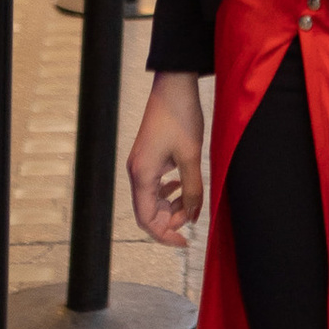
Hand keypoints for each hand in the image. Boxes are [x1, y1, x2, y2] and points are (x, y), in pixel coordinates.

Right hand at [127, 72, 203, 245]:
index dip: (164, 235)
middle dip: (168, 220)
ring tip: (191, 200)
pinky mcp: (148, 156)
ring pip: (152, 198)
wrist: (174, 86)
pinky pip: (155, 184)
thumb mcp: (191, 157)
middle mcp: (136, 171)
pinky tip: (183, 184)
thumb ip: (192, 190)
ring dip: (170, 205)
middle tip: (192, 219)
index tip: (184, 242)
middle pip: (147, 211)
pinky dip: (168, 191)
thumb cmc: (181, 118)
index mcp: (142, 175)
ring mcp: (140, 163)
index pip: (146, 219)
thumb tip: (192, 217)